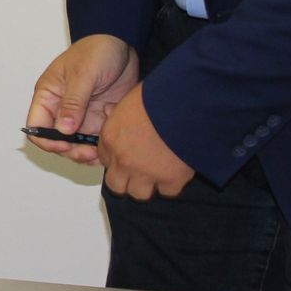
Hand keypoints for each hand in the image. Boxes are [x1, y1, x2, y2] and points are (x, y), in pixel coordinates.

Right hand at [25, 34, 138, 166]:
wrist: (123, 44)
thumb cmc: (96, 51)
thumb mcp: (83, 75)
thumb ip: (73, 103)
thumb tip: (63, 130)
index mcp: (48, 96)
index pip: (36, 126)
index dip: (46, 139)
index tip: (65, 144)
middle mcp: (61, 109)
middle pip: (57, 140)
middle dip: (70, 150)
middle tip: (88, 153)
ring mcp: (81, 116)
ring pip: (76, 145)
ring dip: (86, 153)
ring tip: (101, 151)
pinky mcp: (98, 120)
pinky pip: (95, 141)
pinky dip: (102, 146)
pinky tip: (112, 135)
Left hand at [97, 82, 193, 199]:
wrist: (186, 104)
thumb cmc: (158, 96)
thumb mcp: (129, 99)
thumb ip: (117, 113)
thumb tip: (109, 112)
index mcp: (111, 138)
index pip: (104, 159)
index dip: (116, 158)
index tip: (125, 154)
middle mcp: (123, 159)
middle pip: (116, 185)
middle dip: (125, 180)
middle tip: (138, 172)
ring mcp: (146, 173)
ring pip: (138, 194)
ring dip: (146, 186)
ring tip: (157, 173)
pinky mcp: (171, 180)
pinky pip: (167, 192)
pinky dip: (171, 184)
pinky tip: (175, 170)